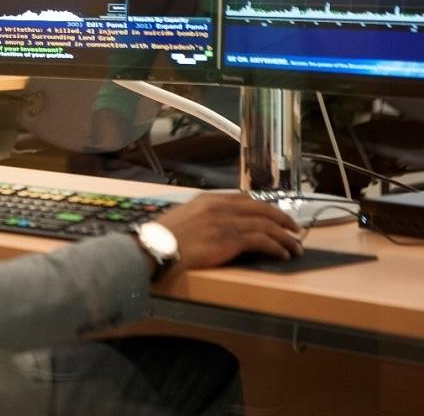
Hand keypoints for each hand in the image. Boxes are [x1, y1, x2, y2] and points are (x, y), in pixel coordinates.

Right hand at [155, 192, 304, 269]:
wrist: (156, 246)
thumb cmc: (163, 237)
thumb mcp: (182, 217)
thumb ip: (202, 216)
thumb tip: (215, 225)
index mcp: (209, 200)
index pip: (245, 199)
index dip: (264, 207)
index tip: (274, 215)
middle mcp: (220, 207)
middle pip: (261, 208)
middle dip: (282, 218)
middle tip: (295, 228)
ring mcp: (226, 222)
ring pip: (266, 225)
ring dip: (285, 237)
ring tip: (295, 246)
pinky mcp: (230, 240)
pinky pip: (261, 241)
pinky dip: (276, 247)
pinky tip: (282, 254)